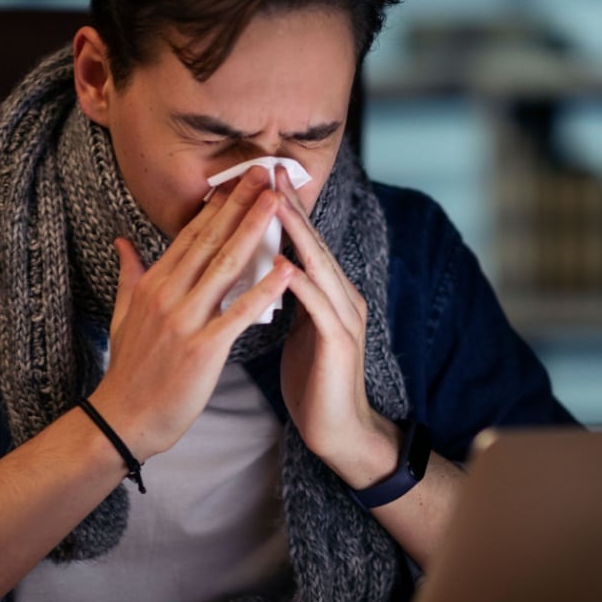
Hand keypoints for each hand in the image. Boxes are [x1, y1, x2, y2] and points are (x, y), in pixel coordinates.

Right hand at [87, 167, 294, 459]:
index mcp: (153, 284)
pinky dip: (264, 291)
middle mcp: (168, 295)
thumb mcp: (122, 314)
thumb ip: (129, 273)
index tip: (240, 178)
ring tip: (279, 204)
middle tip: (265, 172)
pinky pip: (238, 314)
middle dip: (241, 204)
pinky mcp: (202, 349)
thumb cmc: (128, 370)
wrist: (123, 420)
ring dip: (254, 232)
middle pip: (210, 240)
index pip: (191, 234)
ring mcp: (185, 321)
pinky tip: (287, 271)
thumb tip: (122, 241)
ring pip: (226, 267)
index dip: (218, 204)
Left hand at [272, 167, 400, 486]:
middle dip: (289, 206)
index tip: (257, 177)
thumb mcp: (295, 329)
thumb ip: (284, 296)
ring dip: (296, 234)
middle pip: (313, 242)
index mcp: (327, 292)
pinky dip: (302, 285)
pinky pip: (320, 307)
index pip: (302, 241)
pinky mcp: (341, 343)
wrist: (336, 431)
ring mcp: (345, 317)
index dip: (281, 208)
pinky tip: (285, 266)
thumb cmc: (311, 381)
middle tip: (268, 170)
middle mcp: (341, 296)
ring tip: (274, 204)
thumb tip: (262, 266)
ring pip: (318, 266)